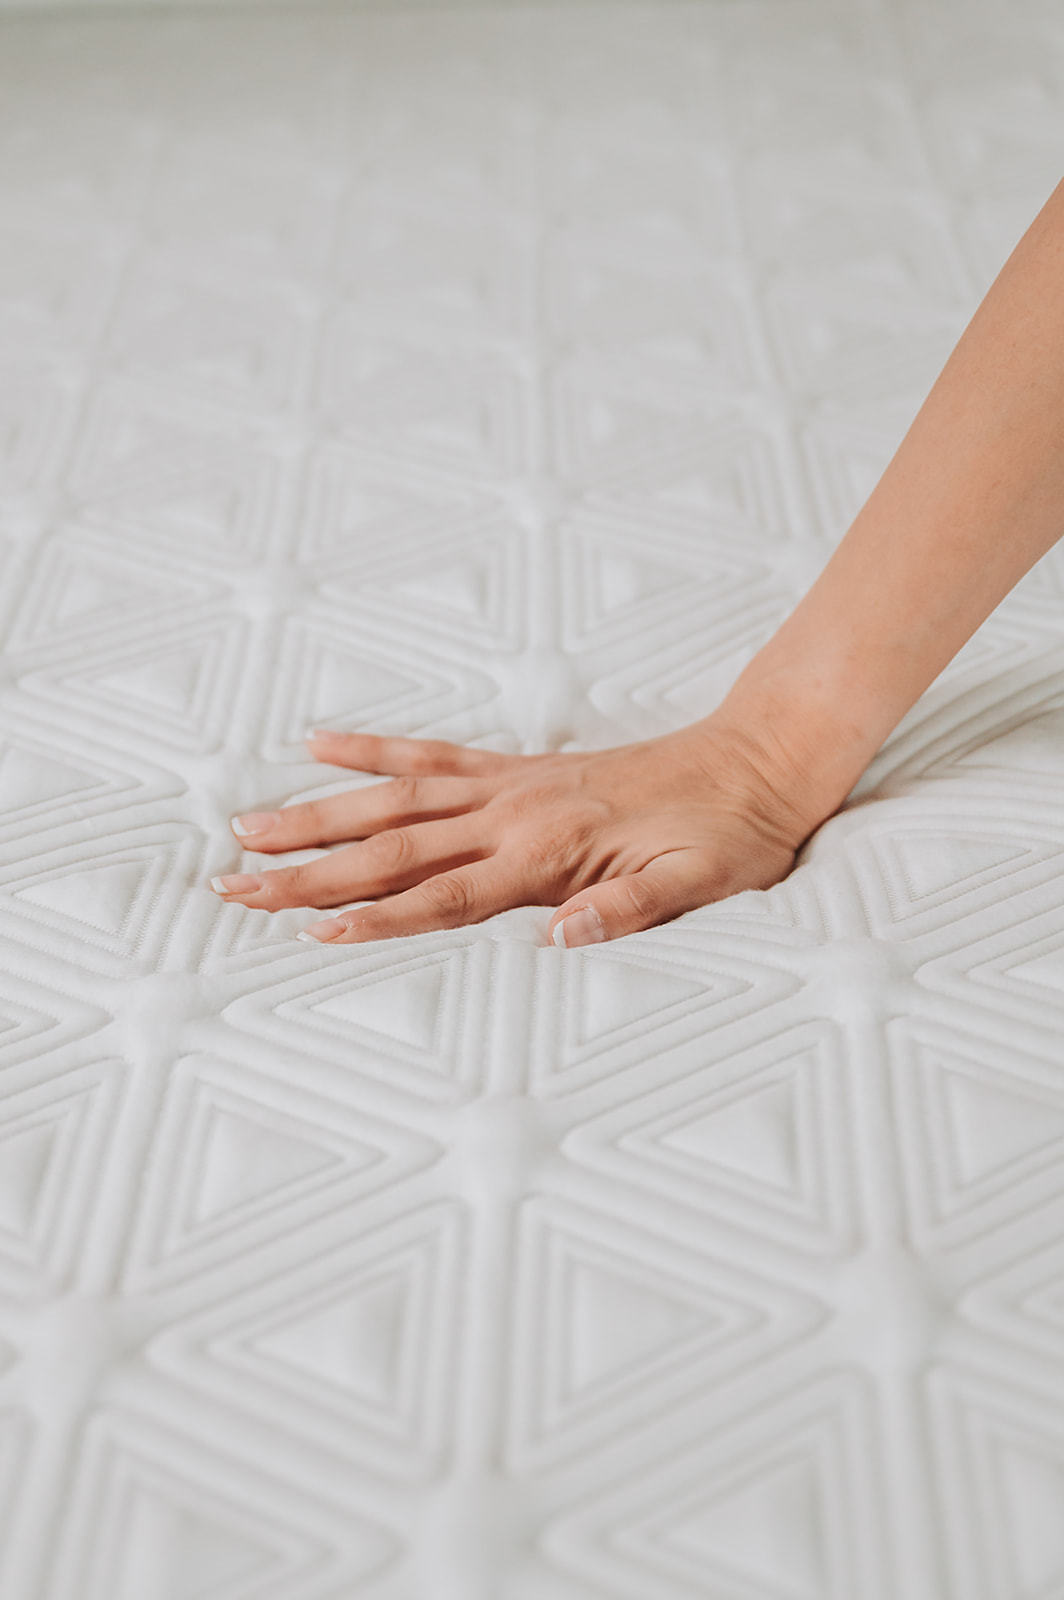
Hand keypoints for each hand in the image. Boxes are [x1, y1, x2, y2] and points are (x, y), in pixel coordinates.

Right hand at [208, 718, 817, 946]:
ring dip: (319, 814)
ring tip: (249, 826)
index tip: (310, 929)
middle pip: (395, 847)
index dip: (377, 916)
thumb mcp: (699, 887)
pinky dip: (373, 751)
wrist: (755, 763)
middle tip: (236, 886)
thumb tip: (564, 936)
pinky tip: (321, 745)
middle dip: (311, 870)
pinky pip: (432, 755)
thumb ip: (630, 911)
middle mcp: (515, 814)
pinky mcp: (517, 767)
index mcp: (549, 854)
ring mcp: (510, 785)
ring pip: (394, 800)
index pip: (445, 895)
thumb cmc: (729, 837)